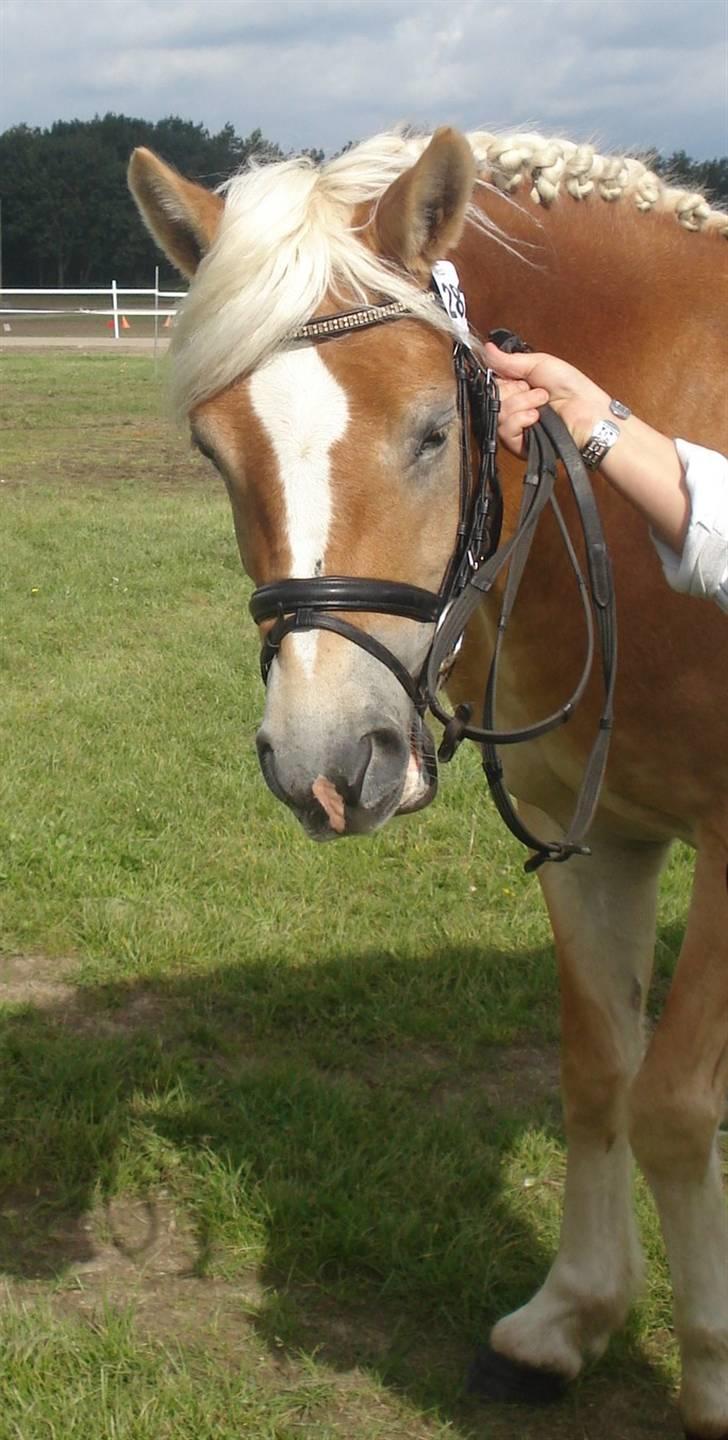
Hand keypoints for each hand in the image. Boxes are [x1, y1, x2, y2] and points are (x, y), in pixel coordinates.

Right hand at [484, 341, 610, 456]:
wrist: (587, 411)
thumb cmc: (572, 387)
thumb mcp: (540, 363)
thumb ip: (510, 360)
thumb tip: (487, 349)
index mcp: (516, 388)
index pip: (492, 384)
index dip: (503, 379)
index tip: (519, 378)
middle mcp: (513, 407)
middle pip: (493, 399)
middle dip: (515, 391)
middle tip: (534, 389)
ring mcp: (515, 426)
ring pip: (498, 414)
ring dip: (521, 404)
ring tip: (541, 403)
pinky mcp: (519, 444)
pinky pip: (504, 432)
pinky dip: (520, 420)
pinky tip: (535, 417)